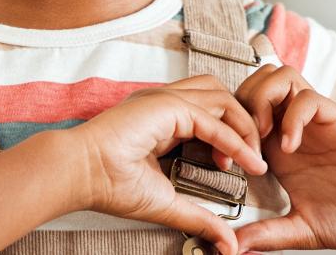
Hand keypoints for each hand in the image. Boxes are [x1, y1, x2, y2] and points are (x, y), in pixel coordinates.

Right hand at [66, 75, 267, 254]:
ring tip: (252, 156)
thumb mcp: (167, 203)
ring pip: (221, 97)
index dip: (231, 135)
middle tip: (254, 158)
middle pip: (221, 96)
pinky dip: (233, 139)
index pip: (209, 113)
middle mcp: (164, 104)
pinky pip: (211, 118)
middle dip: (245, 123)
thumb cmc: (109, 185)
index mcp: (161, 120)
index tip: (240, 168)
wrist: (81, 175)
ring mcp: (164, 100)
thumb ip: (199, 218)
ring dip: (243, 125)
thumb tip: (227, 244)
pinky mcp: (165, 106)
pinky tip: (243, 161)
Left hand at [232, 65, 335, 251]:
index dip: (224, 130)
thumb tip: (232, 249)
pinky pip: (306, 98)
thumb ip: (268, 234)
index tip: (223, 163)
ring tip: (262, 137)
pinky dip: (291, 117)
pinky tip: (291, 147)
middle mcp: (293, 129)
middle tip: (240, 144)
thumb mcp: (302, 229)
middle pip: (252, 85)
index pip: (239, 114)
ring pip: (277, 77)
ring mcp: (315, 122)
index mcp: (278, 151)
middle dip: (237, 107)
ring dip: (261, 101)